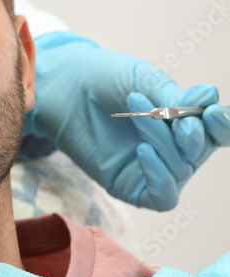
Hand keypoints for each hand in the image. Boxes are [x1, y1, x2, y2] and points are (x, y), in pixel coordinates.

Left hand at [24, 31, 229, 209]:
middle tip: (166, 113)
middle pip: (201, 151)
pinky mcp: (131, 186)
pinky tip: (143, 152)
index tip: (212, 113)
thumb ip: (174, 97)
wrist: (63, 88)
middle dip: (190, 133)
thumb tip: (209, 103)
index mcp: (185, 120)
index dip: (223, 126)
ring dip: (164, 142)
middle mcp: (175, 149)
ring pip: (181, 169)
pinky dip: (160, 177)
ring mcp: (154, 169)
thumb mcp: (142, 80)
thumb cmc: (104, 79)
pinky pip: (163, 196)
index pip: (219, 132)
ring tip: (140, 115)